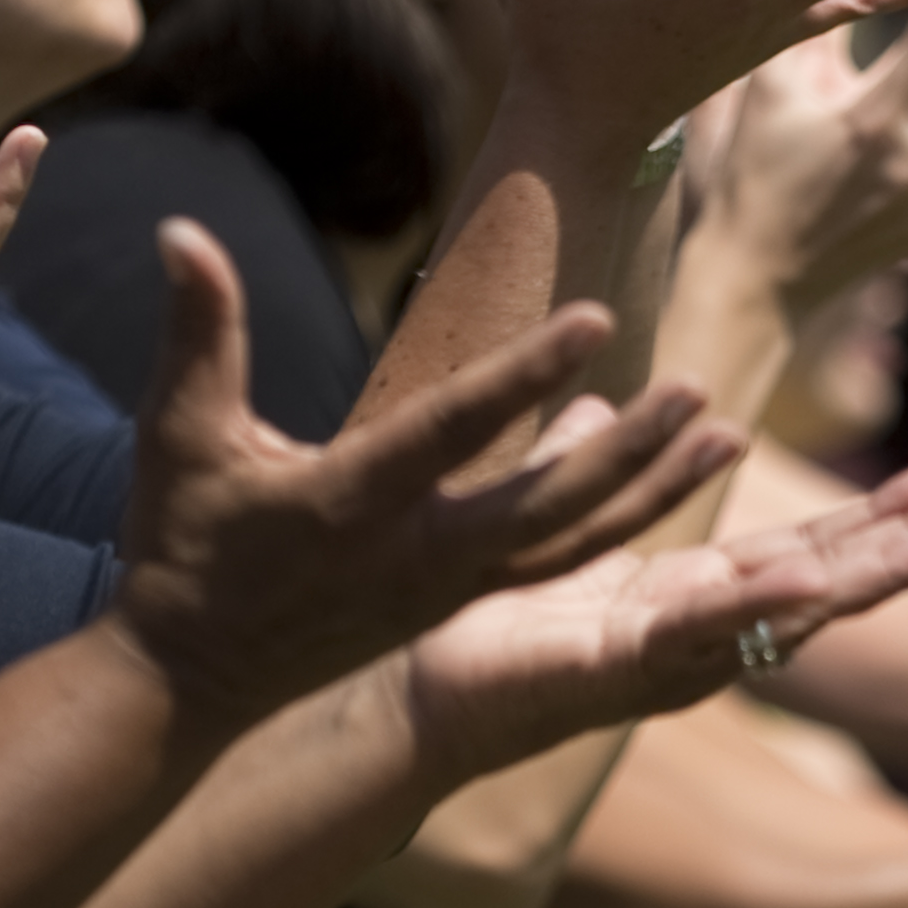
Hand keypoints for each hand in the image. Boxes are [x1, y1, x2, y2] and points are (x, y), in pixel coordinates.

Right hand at [110, 222, 748, 719]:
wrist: (194, 678)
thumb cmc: (183, 545)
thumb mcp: (180, 434)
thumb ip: (198, 329)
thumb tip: (180, 228)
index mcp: (351, 505)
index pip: (454, 430)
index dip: (526, 374)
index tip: (597, 320)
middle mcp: (417, 555)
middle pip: (546, 504)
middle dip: (628, 453)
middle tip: (700, 391)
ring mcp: (447, 589)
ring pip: (572, 543)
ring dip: (653, 492)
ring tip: (727, 437)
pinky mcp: (462, 604)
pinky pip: (561, 564)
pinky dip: (624, 526)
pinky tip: (675, 485)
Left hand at [404, 466, 907, 777]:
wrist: (414, 689)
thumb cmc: (485, 620)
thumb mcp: (552, 528)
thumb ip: (583, 467)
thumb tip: (589, 407)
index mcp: (693, 597)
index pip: (807, 553)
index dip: (877, 523)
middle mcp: (698, 635)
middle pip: (826, 585)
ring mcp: (667, 659)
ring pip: (790, 613)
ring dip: (874, 578)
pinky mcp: (617, 671)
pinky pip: (700, 634)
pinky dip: (761, 609)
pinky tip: (819, 585)